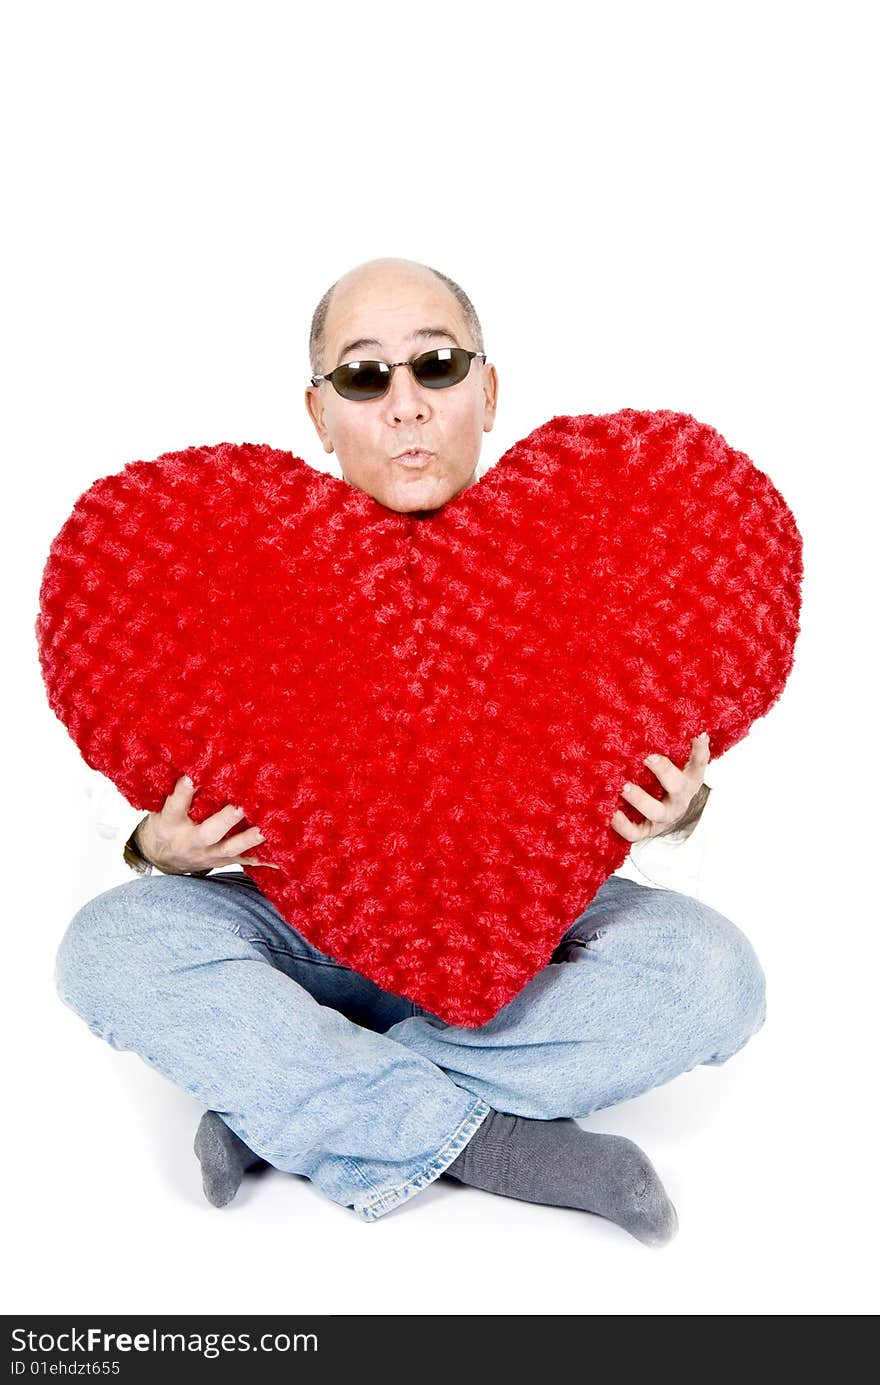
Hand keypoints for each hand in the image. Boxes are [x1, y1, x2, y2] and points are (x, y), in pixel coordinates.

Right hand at [136, 775, 279, 873]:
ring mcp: (208, 854)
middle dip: (226, 819)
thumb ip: (177, 790)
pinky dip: (264, 860)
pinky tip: (281, 859)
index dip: (184, 791)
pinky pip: (244, 860)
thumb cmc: (166, 823)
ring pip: (231, 848)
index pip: (176, 805)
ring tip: (266, 829)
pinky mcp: (222, 860)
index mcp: (170, 822)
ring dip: (249, 839)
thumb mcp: (161, 806)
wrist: (162, 858)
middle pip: (209, 832)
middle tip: (241, 806)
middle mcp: (190, 840)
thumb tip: (196, 758)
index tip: (193, 777)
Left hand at [610, 732, 709, 842]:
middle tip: (649, 757)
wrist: (669, 817)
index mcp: (689, 778)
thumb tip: (666, 716)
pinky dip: (623, 824)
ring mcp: (663, 816)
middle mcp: (678, 798)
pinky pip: (635, 832)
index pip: (699, 762)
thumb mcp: (677, 764)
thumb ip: (673, 745)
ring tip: (624, 787)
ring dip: (640, 799)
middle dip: (664, 771)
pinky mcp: (646, 830)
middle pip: (678, 786)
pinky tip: (611, 813)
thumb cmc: (668, 782)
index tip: (698, 734)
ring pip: (656, 811)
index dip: (700, 750)